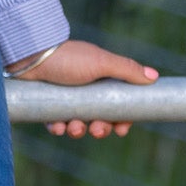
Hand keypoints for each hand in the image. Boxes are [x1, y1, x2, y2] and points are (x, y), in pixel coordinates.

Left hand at [5, 39, 157, 138]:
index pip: (118, 105)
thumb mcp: (101, 63)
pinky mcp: (48, 105)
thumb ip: (127, 70)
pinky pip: (56, 123)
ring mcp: (66, 98)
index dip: (121, 119)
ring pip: (78, 124)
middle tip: (97, 130)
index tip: (122, 129)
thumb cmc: (69, 57)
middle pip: (99, 119)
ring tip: (73, 127)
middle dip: (100, 128)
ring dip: (78, 130)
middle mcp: (85, 90)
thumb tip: (154, 77)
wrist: (31, 55)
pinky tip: (57, 126)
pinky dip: (58, 127)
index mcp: (102, 80)